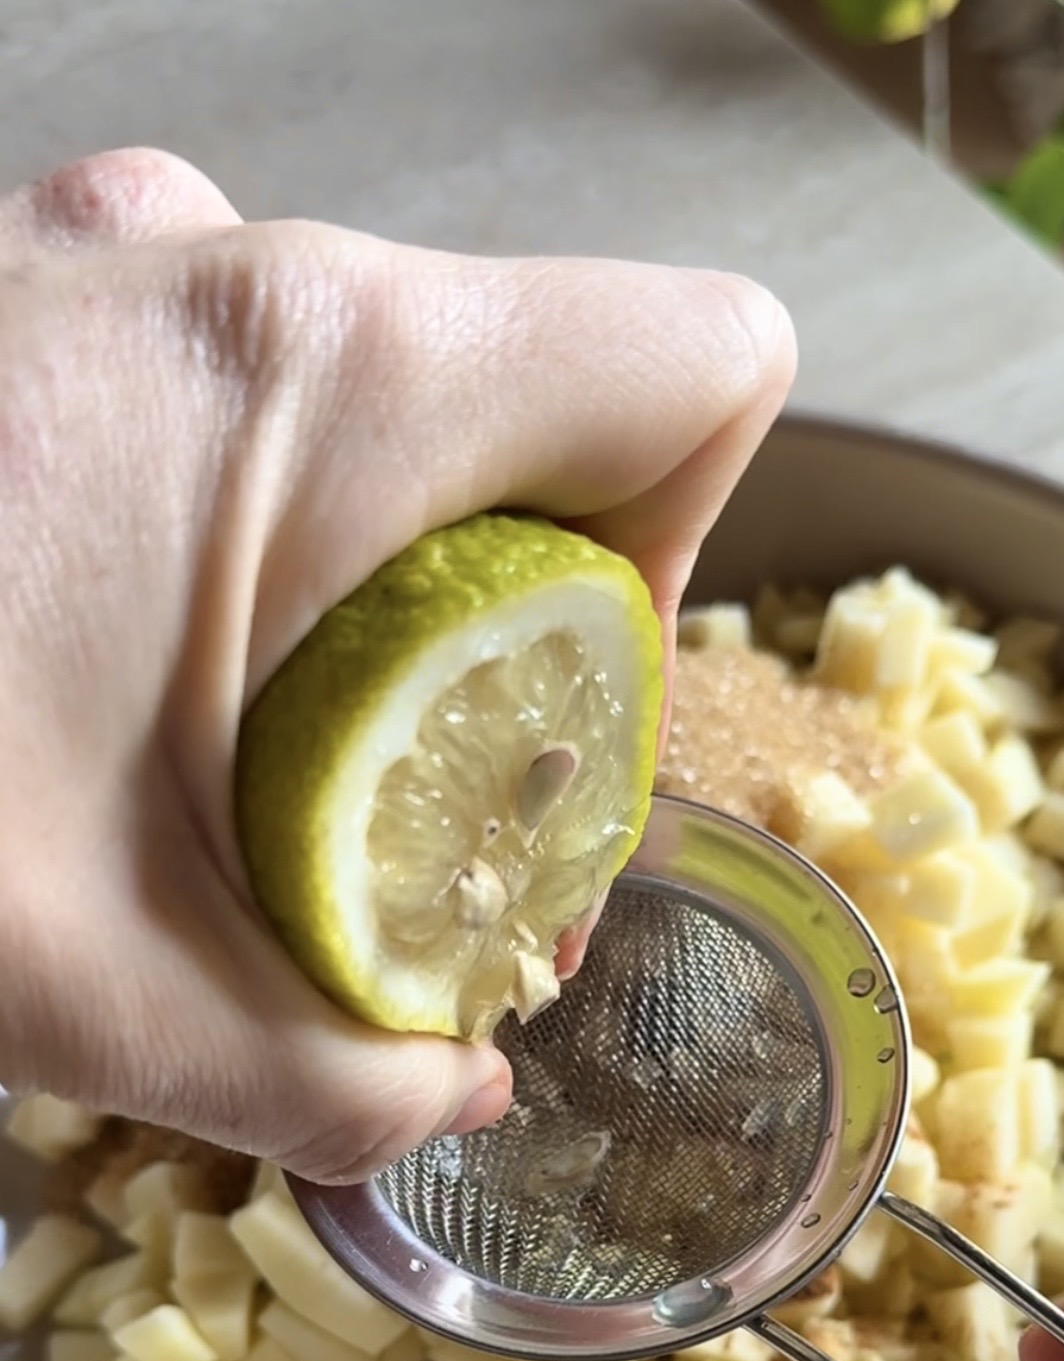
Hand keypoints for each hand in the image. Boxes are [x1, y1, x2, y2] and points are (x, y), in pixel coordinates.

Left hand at [0, 147, 794, 1179]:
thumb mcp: (105, 987)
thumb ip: (340, 1075)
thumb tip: (448, 1092)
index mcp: (320, 379)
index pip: (693, 367)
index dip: (686, 561)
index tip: (550, 733)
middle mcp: (229, 269)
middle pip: (537, 419)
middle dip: (512, 645)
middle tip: (392, 833)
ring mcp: (109, 261)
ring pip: (378, 412)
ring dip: (364, 607)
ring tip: (236, 773)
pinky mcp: (25, 300)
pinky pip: (229, 401)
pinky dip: (237, 552)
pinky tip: (120, 684)